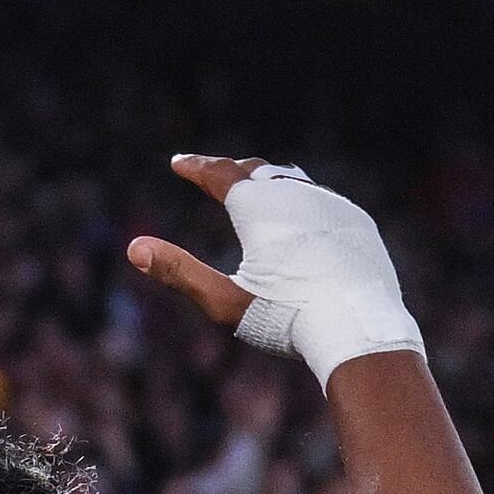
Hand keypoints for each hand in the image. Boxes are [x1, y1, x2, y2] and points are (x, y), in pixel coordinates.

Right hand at [123, 156, 422, 375]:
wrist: (359, 330)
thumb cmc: (285, 317)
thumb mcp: (224, 301)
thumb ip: (179, 271)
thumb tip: (134, 247)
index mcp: (259, 209)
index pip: (219, 174)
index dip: (195, 167)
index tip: (178, 163)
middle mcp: (296, 195)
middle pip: (256, 170)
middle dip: (229, 170)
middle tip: (211, 171)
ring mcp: (331, 205)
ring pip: (293, 180)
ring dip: (267, 180)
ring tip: (253, 185)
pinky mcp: (356, 222)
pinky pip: (323, 200)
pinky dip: (301, 200)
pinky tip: (301, 215)